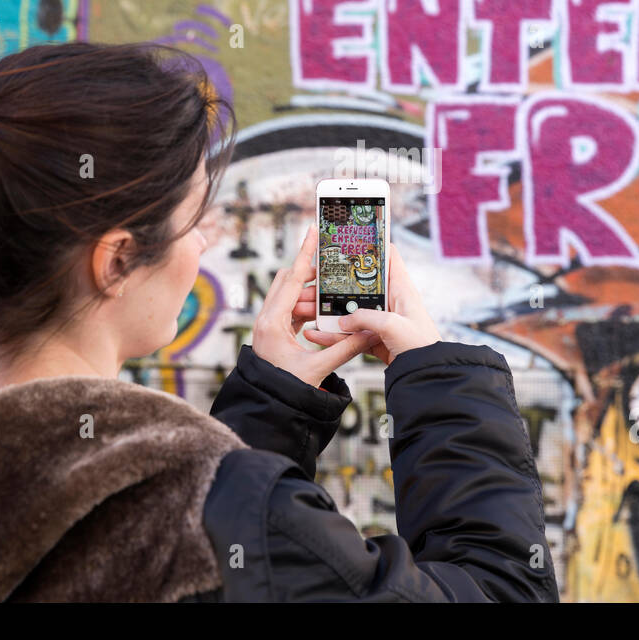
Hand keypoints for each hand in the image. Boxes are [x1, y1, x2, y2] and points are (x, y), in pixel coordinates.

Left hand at [251, 224, 380, 387]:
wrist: (267, 408)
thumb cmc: (285, 390)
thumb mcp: (317, 369)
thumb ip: (345, 349)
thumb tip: (371, 333)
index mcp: (272, 322)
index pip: (291, 279)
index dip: (304, 254)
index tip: (312, 230)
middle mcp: (266, 319)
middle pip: (287, 281)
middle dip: (309, 271)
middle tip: (331, 262)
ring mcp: (269, 325)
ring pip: (289, 295)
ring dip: (310, 291)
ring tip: (333, 289)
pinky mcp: (274, 333)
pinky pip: (291, 309)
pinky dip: (307, 306)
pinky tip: (324, 309)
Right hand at [304, 242, 440, 365]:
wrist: (425, 375)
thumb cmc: (420, 346)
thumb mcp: (391, 325)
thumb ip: (364, 318)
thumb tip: (343, 321)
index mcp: (401, 289)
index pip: (388, 257)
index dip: (371, 246)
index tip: (349, 239)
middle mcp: (391, 302)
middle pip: (358, 287)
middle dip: (334, 286)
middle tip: (313, 282)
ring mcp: (381, 322)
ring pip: (350, 312)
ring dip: (328, 312)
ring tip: (305, 308)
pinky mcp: (375, 340)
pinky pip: (349, 335)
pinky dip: (332, 336)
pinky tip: (315, 334)